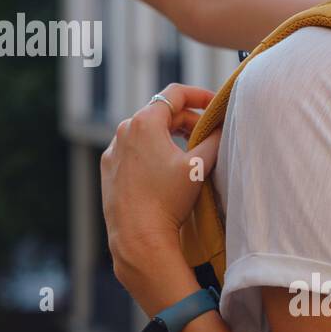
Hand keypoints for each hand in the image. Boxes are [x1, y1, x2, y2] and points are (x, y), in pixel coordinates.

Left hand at [100, 84, 222, 315]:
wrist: (138, 237)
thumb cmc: (168, 200)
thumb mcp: (198, 166)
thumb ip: (213, 139)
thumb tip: (222, 127)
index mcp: (144, 122)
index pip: (175, 94)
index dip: (199, 95)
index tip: (215, 105)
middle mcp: (123, 131)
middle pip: (161, 113)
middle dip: (187, 120)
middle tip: (209, 133)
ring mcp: (113, 151)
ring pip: (146, 133)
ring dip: (169, 136)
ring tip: (189, 151)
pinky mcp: (109, 170)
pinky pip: (133, 151)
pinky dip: (152, 152)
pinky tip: (166, 169)